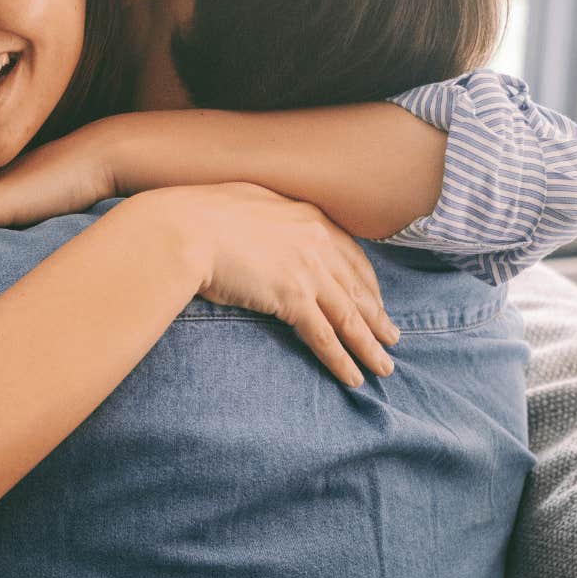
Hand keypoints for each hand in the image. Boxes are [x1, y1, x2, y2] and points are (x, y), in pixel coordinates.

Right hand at [149, 183, 399, 386]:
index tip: (377, 302)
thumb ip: (268, 217)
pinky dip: (341, 359)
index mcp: (307, 217)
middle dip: (377, 318)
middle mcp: (316, 242)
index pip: (350, 255)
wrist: (183, 228)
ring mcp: (307, 270)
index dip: (368, 283)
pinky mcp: (292, 297)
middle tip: (393, 339)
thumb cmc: (199, 214)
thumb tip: (262, 225)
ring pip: (349, 316)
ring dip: (369, 345)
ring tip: (384, 367)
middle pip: (357, 288)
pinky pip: (325, 335)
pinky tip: (354, 377)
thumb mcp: (245, 201)